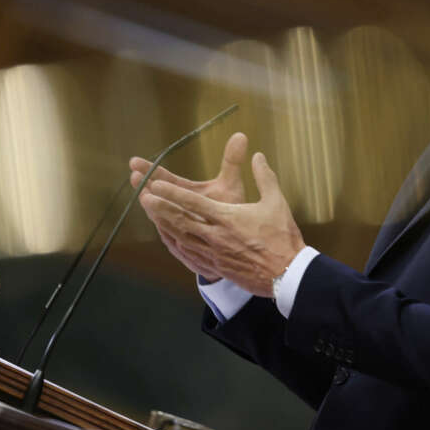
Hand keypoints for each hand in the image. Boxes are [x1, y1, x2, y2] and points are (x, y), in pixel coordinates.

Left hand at [140, 150, 305, 296]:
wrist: (287, 273)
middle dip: (160, 207)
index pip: (194, 202)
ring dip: (164, 224)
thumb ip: (264, 176)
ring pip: (181, 237)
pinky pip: (189, 254)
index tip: (155, 183)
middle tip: (142, 195)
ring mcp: (214, 254)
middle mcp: (216, 236)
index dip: (172, 192)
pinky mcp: (217, 267)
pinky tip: (169, 237)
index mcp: (228, 218)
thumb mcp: (276, 202)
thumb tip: (258, 155)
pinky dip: (176, 243)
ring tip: (150, 213)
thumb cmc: (282, 237)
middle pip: (180, 220)